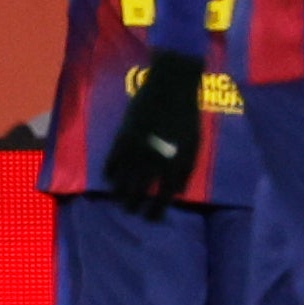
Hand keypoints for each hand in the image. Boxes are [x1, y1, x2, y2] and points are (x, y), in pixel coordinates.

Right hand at [108, 49, 211, 210]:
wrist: (171, 87)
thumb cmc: (186, 116)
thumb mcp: (194, 145)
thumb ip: (186, 169)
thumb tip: (178, 190)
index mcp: (176, 163)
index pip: (165, 195)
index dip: (157, 209)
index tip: (151, 217)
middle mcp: (156, 160)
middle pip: (142, 190)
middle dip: (135, 203)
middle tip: (131, 211)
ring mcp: (138, 148)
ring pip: (125, 178)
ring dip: (120, 191)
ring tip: (118, 199)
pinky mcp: (124, 136)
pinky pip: (113, 159)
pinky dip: (110, 171)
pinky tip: (109, 178)